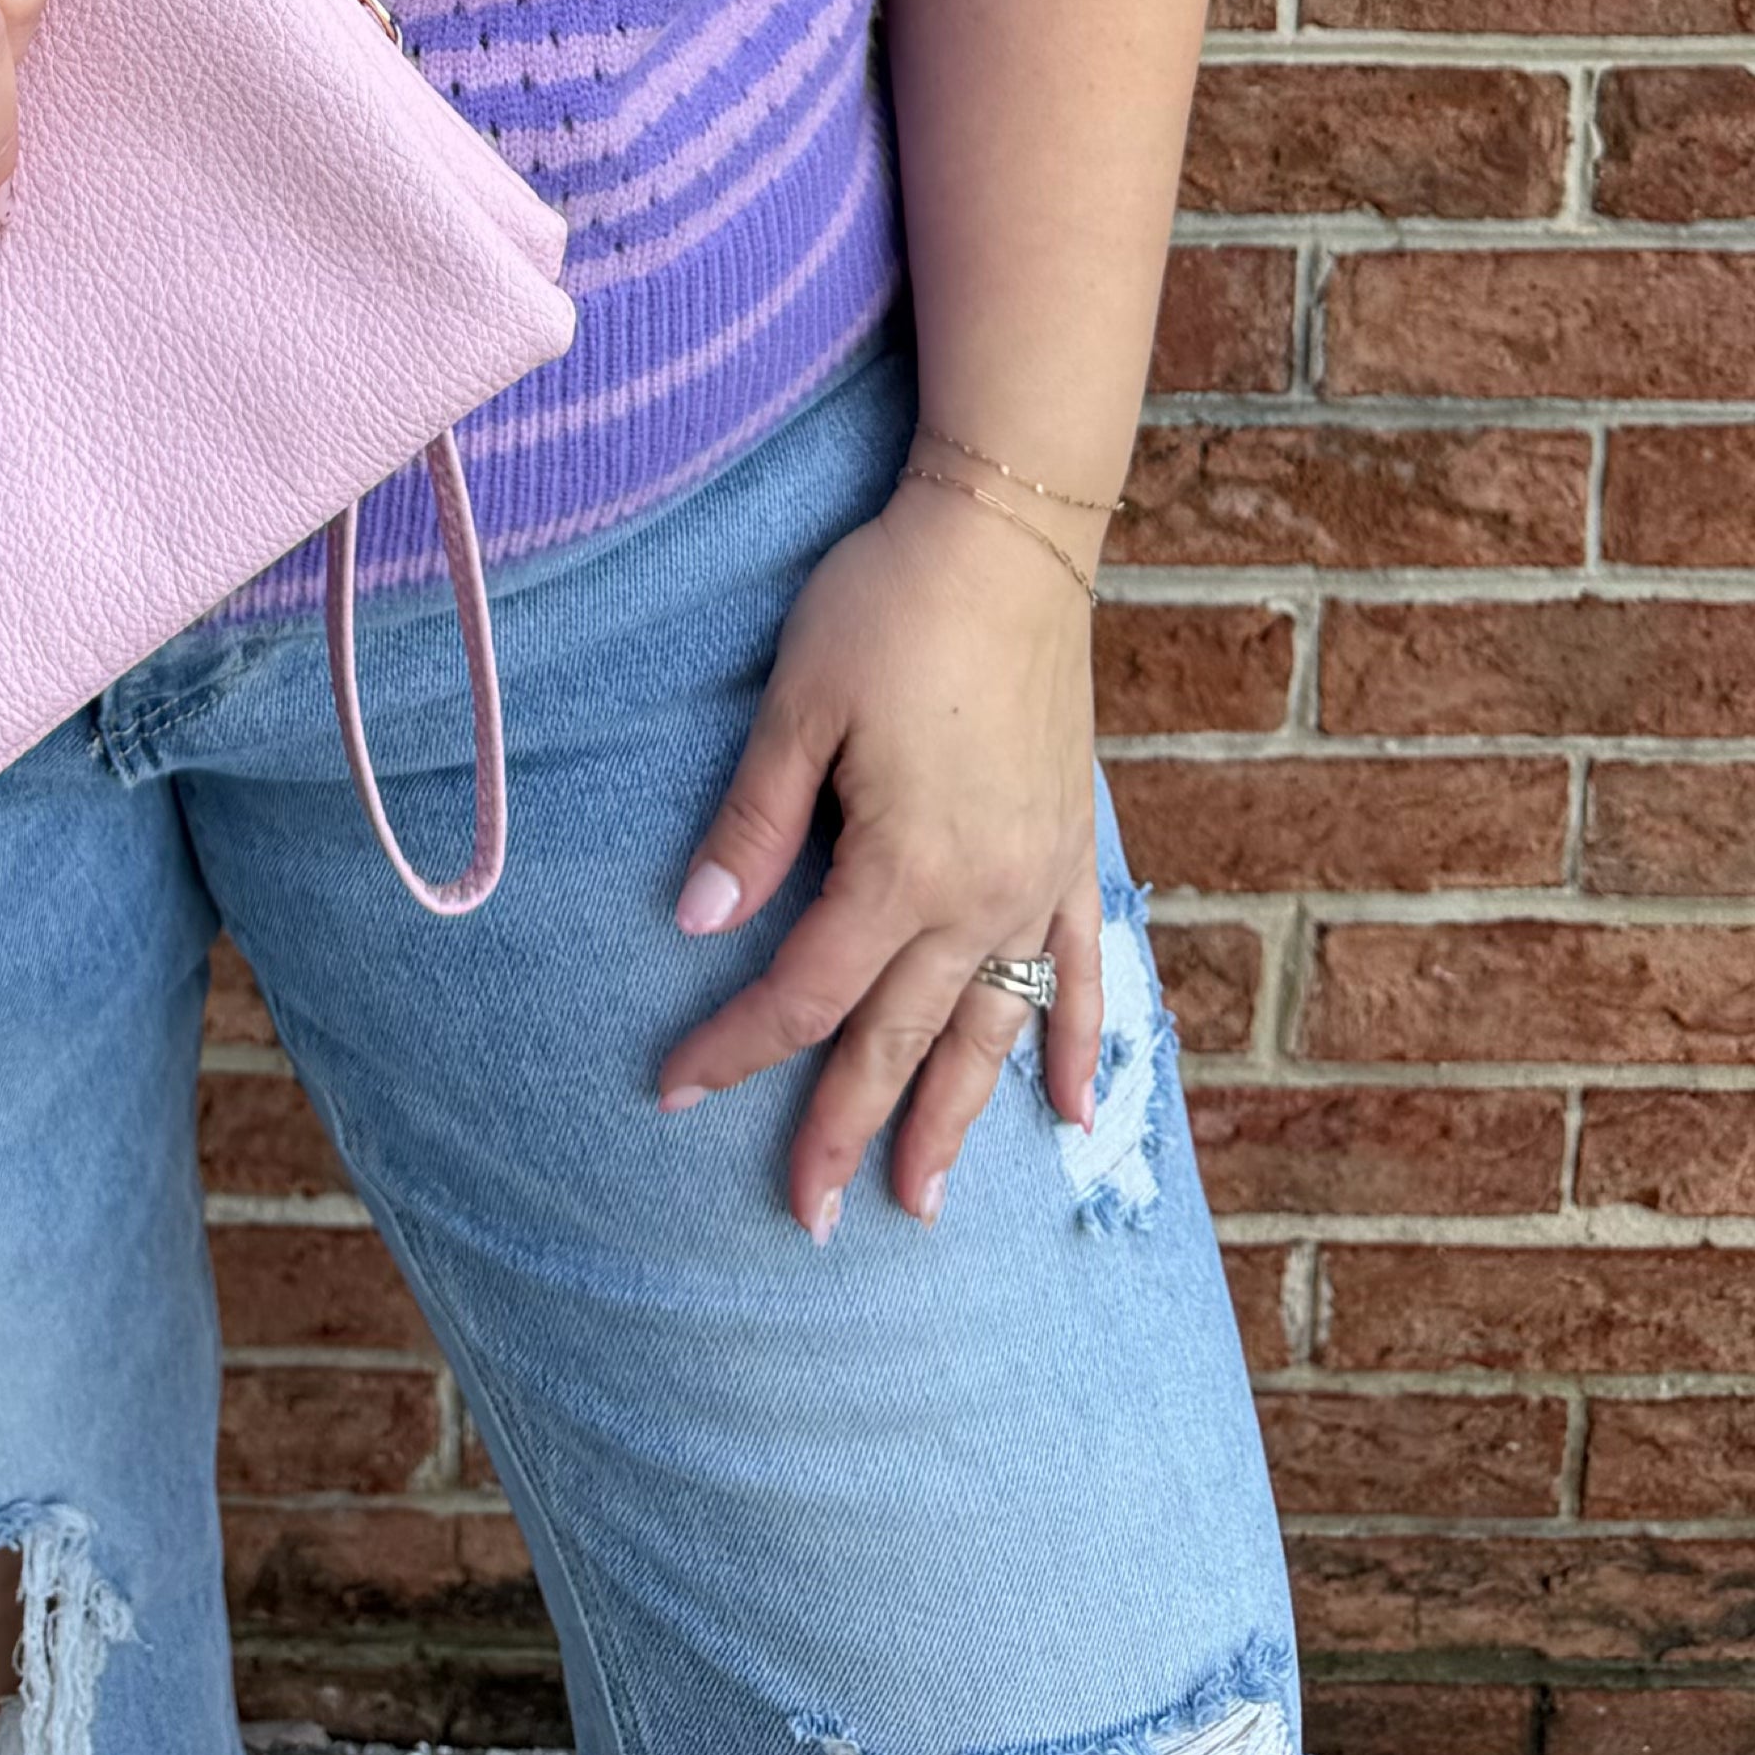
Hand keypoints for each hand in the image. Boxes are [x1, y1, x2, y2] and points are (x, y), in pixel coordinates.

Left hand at [652, 473, 1105, 1236]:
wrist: (1009, 537)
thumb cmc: (889, 607)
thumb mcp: (799, 704)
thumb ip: (754, 824)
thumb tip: (697, 923)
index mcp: (902, 868)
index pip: (802, 992)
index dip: (735, 1049)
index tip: (675, 1091)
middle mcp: (980, 897)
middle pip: (899, 1040)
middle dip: (846, 1130)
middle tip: (810, 1217)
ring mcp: (1036, 880)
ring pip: (992, 1029)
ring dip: (958, 1120)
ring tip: (924, 1200)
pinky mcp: (1070, 850)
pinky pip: (1080, 970)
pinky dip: (1079, 1044)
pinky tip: (1070, 1110)